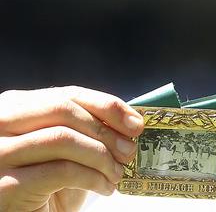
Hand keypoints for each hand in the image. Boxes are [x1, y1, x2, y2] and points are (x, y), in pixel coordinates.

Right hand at [0, 86, 143, 211]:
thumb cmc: (45, 183)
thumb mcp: (65, 148)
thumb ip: (86, 127)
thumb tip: (131, 119)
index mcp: (15, 107)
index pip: (67, 94)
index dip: (106, 105)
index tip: (135, 122)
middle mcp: (0, 123)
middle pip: (63, 110)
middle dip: (105, 130)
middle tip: (130, 149)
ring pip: (62, 139)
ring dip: (101, 156)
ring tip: (117, 172)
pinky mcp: (4, 184)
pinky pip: (61, 170)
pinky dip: (92, 178)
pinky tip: (104, 187)